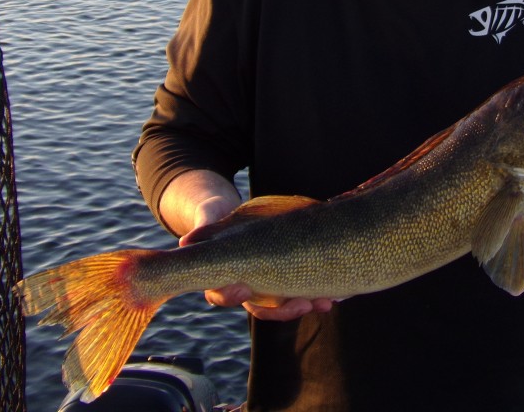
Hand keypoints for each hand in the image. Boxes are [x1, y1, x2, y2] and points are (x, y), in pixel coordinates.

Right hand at [178, 193, 334, 320]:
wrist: (231, 214)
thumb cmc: (217, 217)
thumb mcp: (208, 218)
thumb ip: (202, 229)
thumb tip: (187, 241)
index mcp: (222, 278)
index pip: (223, 295)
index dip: (233, 296)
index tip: (244, 289)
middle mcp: (245, 286)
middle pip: (261, 308)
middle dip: (282, 310)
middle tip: (301, 304)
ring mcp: (267, 283)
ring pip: (285, 303)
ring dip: (306, 303)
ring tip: (326, 301)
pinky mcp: (286, 274)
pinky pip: (302, 289)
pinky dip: (317, 292)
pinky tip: (336, 292)